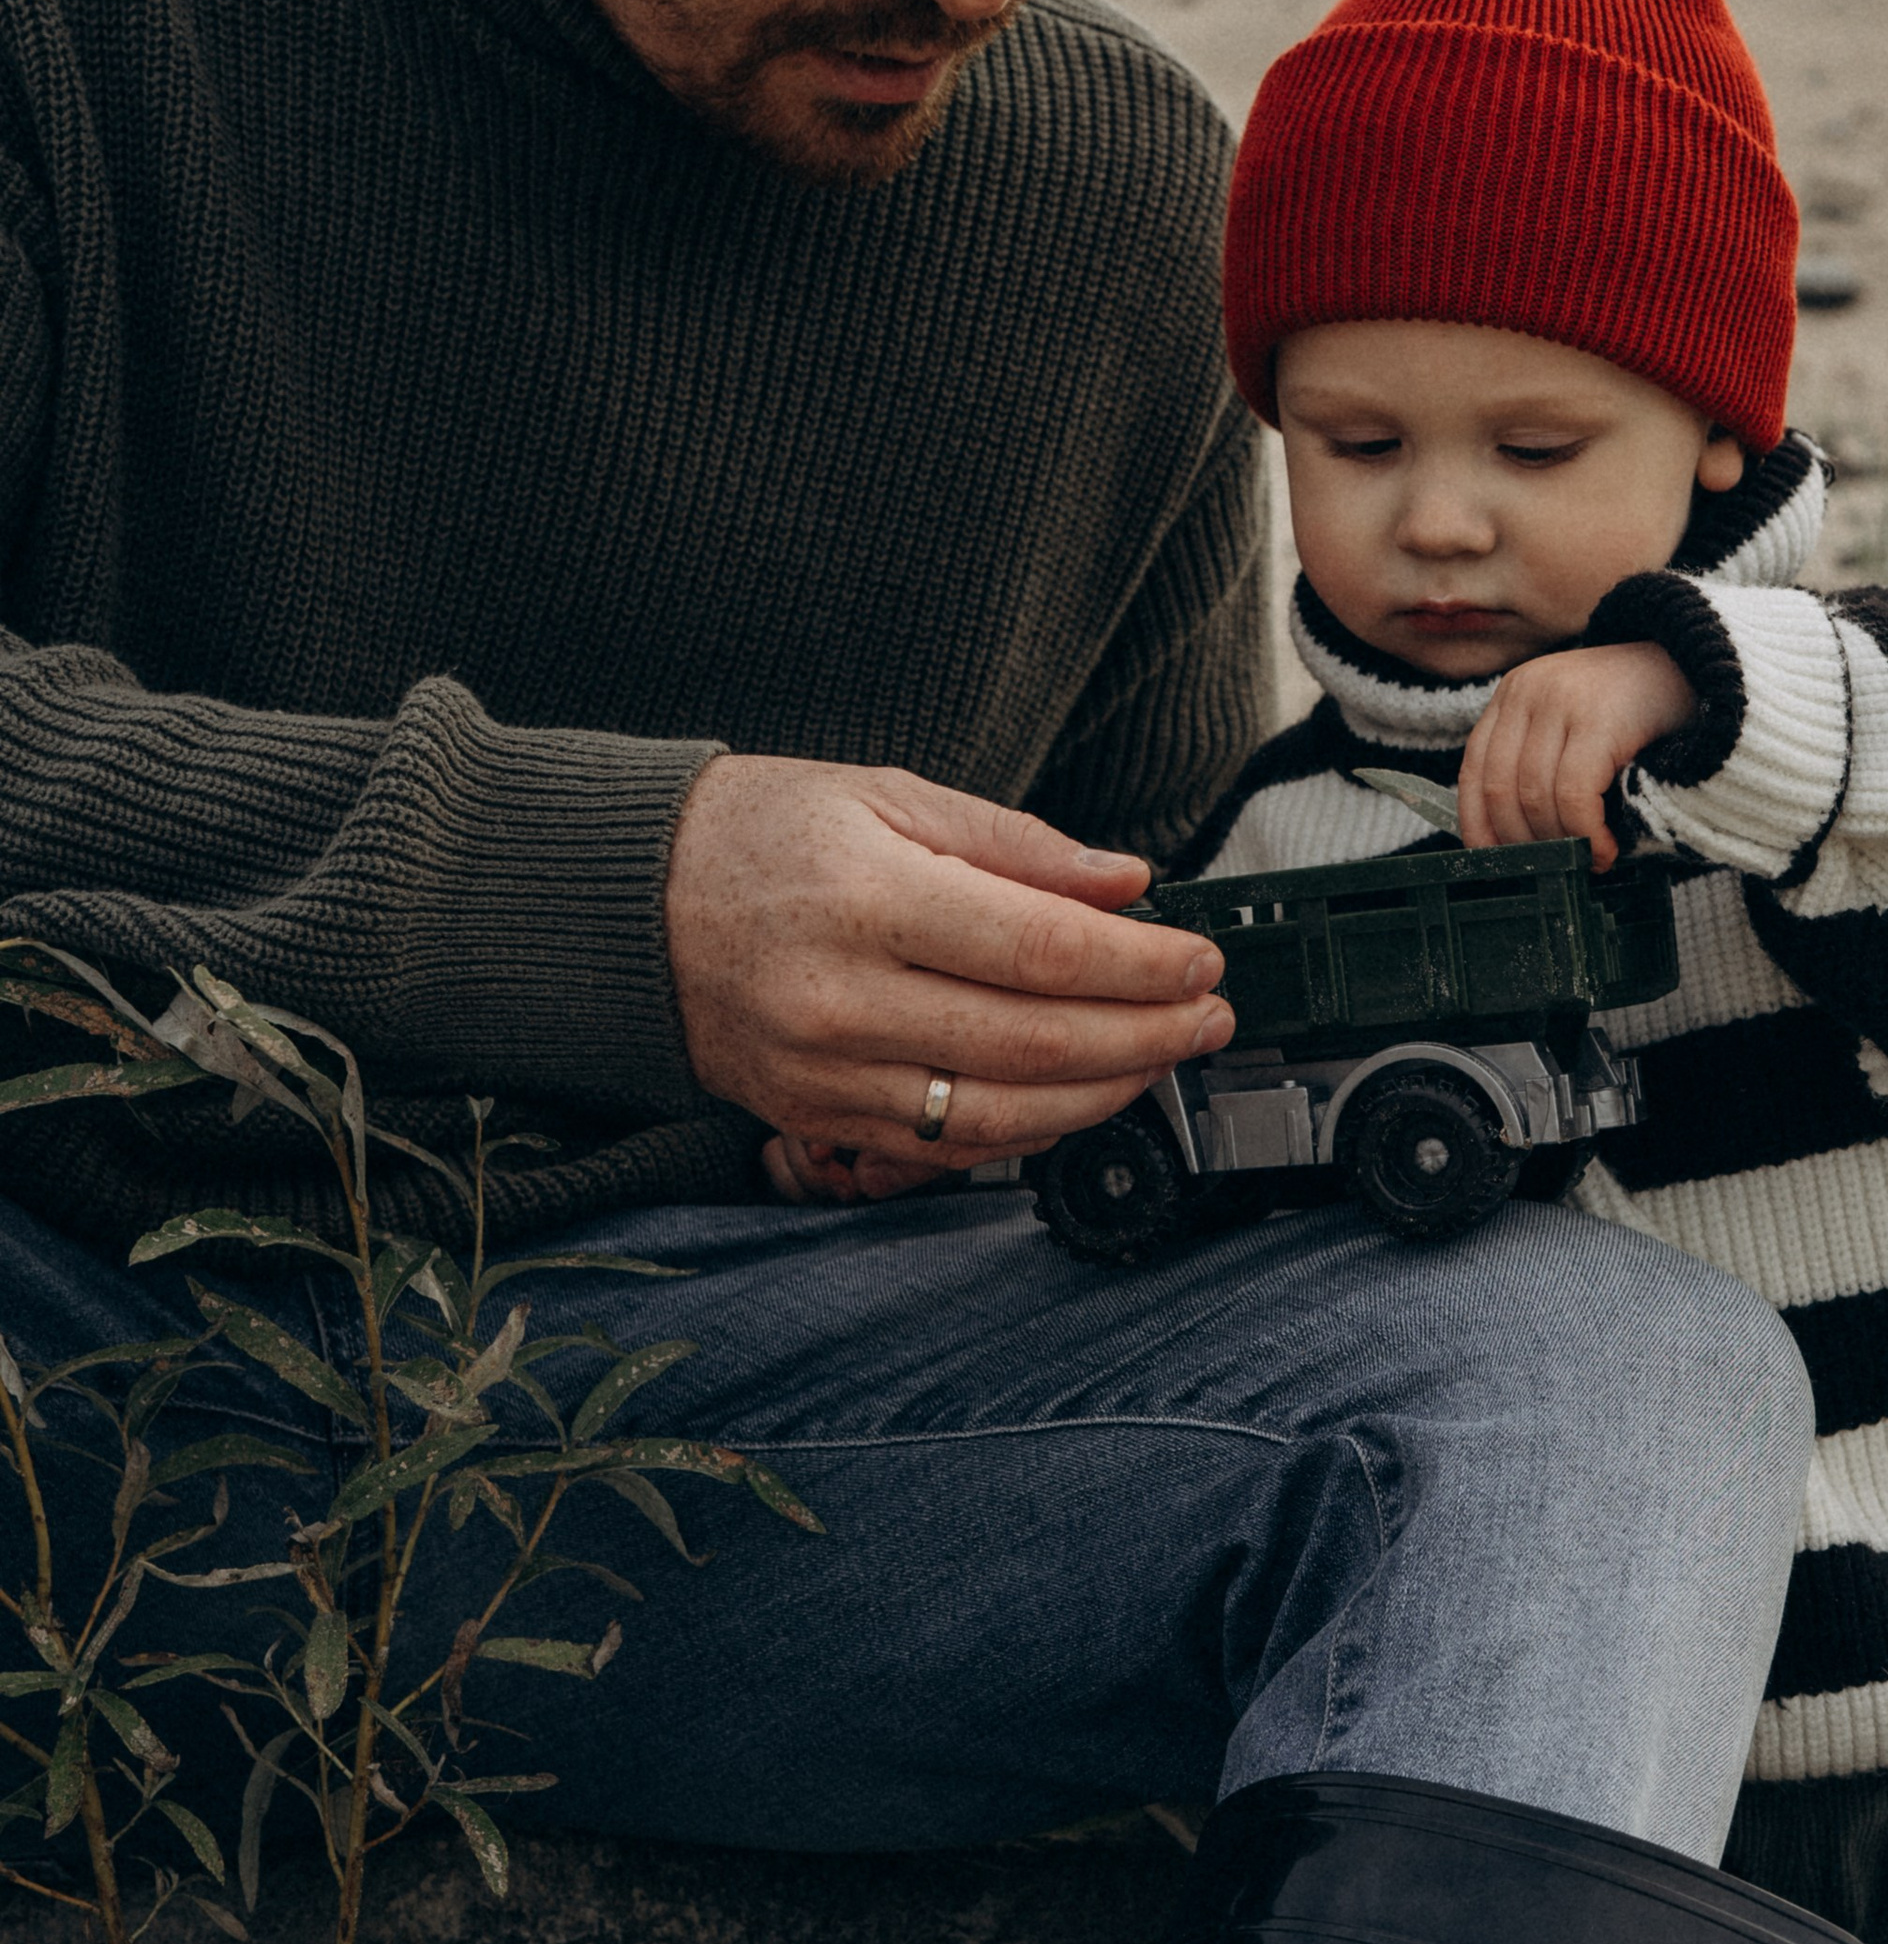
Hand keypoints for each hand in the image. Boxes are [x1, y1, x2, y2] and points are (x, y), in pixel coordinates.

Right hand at [665, 756, 1229, 1201]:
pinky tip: (1077, 1096)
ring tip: (1160, 1059)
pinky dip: (1028, 1131)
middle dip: (1147, 1036)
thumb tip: (1126, 884)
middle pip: (1037, 1044)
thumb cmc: (756, 833)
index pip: (1044, 951)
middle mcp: (845, 999)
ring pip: (1001, 1117)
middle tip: (1208, 1016)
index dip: (1142, 965)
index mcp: (870, 899)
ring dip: (1104, 1097)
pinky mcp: (813, 1119)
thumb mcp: (886, 795)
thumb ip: (1016, 845)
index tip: (1199, 959)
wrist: (623, 902)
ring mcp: (826, 1073)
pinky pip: (944, 1148)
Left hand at [1456, 643, 1695, 869]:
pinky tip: (1605, 848)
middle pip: (1501, 789)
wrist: (1704, 668)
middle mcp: (1528, 691)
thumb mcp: (1575, 730)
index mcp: (1513, 694)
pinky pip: (1574, 795)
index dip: (1479, 825)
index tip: (1496, 863)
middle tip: (1556, 869)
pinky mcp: (1599, 718)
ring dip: (1561, 843)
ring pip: (1536, 797)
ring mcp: (1561, 700)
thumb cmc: (1639, 713)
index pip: (1475, 770)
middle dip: (1525, 843)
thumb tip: (1514, 842)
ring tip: (1589, 861)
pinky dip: (1586, 834)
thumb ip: (1542, 765)